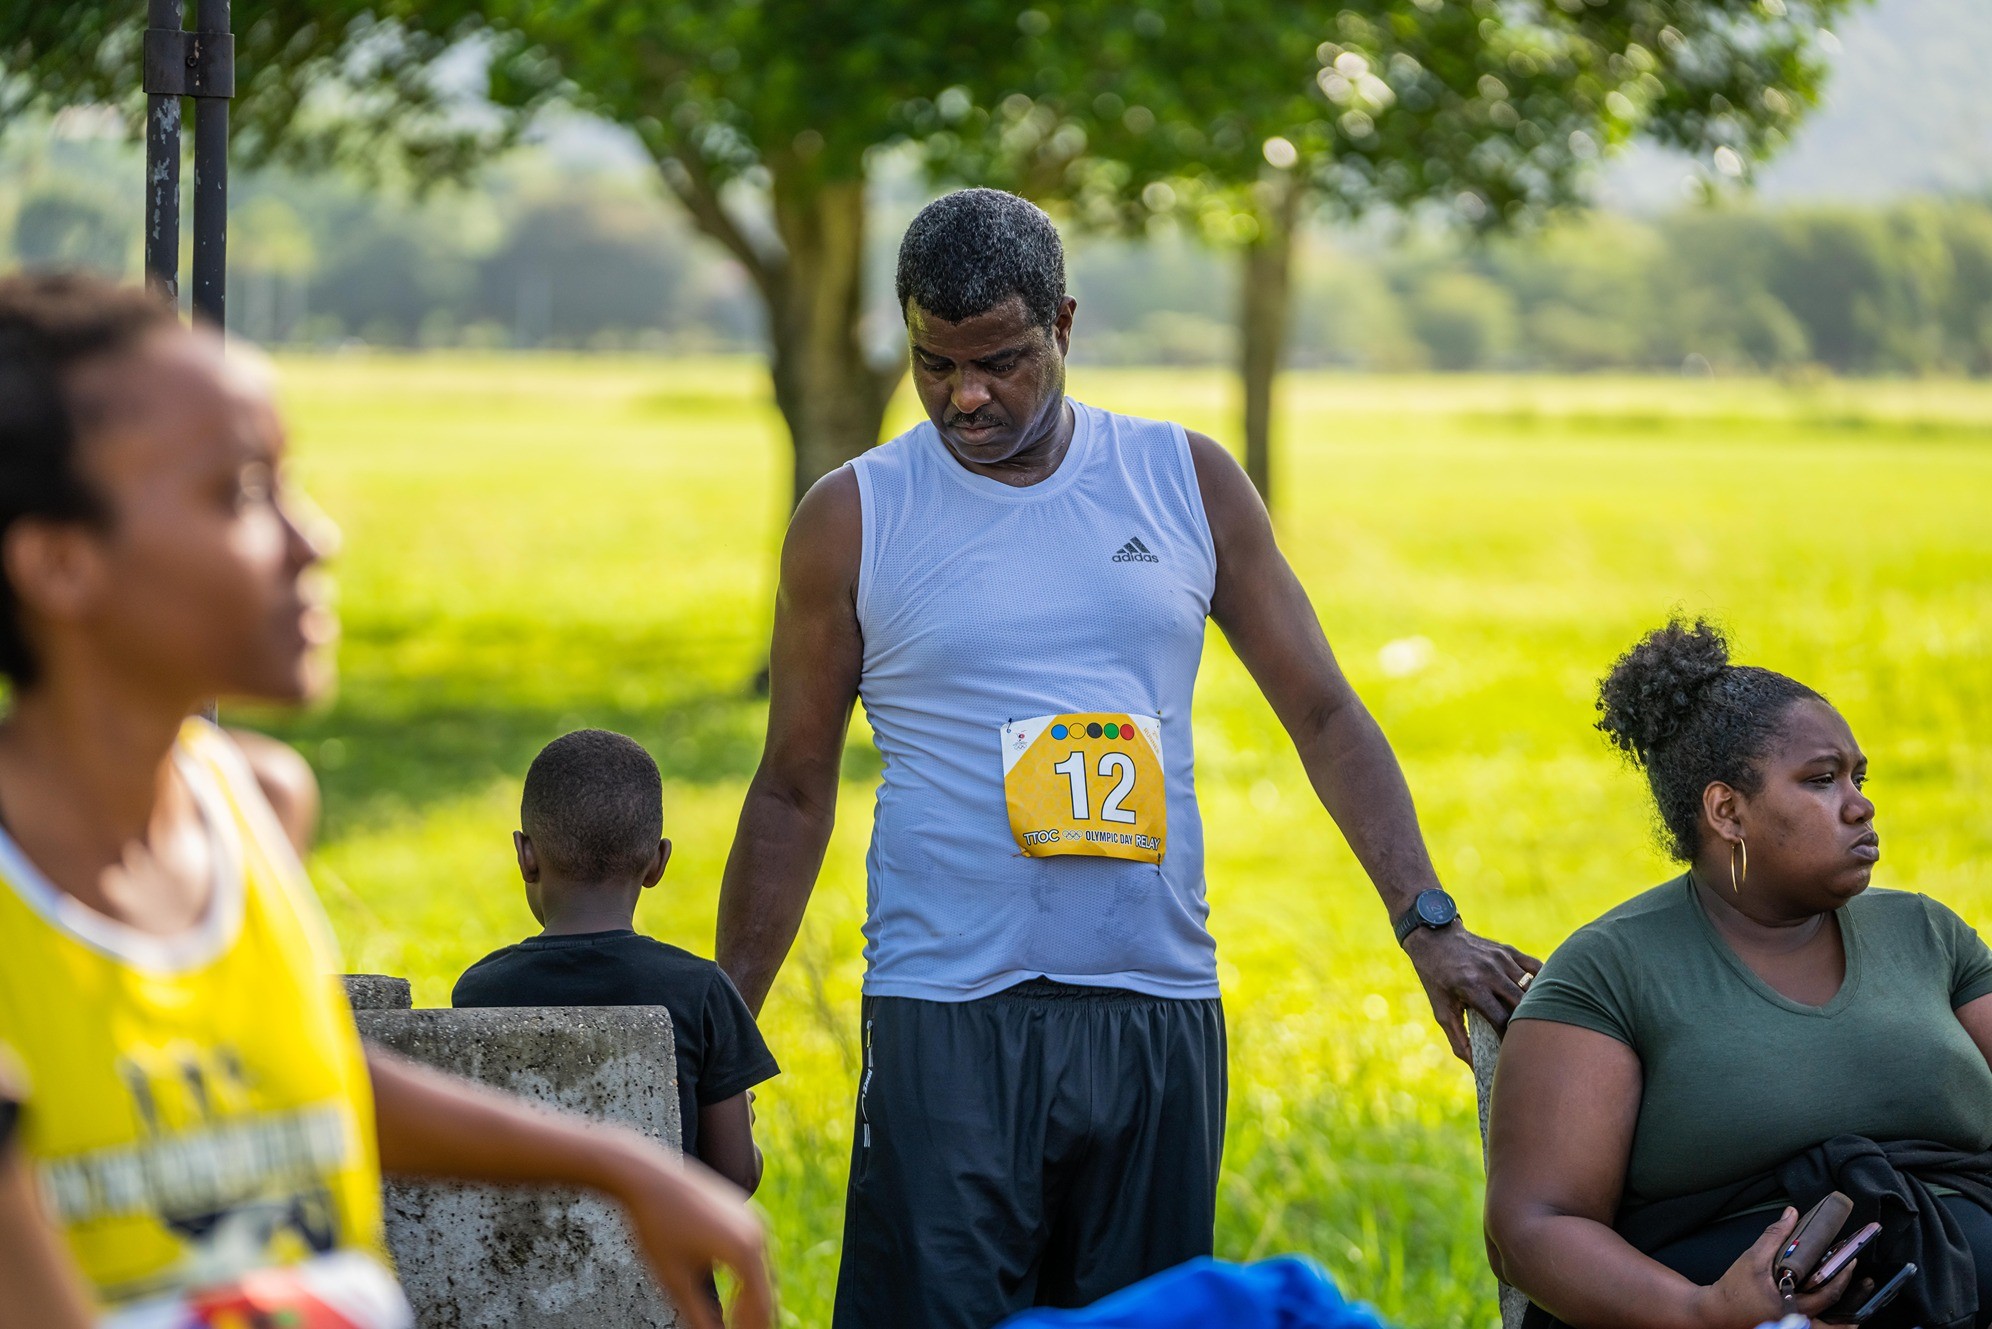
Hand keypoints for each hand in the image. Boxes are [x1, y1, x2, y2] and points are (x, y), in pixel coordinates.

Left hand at [605, 1144, 775, 1328]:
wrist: (647, 1176)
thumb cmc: (657, 1224)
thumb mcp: (674, 1279)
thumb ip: (698, 1315)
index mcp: (744, 1250)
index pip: (759, 1305)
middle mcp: (756, 1232)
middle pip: (766, 1290)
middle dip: (755, 1319)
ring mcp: (751, 1219)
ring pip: (763, 1273)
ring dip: (753, 1301)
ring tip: (740, 1325)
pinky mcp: (741, 1212)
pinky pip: (755, 1254)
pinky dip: (749, 1280)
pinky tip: (736, 1297)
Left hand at [1400, 921, 1539, 1061]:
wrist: (1434, 938)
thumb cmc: (1437, 978)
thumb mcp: (1441, 1010)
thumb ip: (1459, 1040)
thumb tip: (1475, 1067)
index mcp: (1472, 987)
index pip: (1502, 1020)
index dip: (1509, 1039)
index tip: (1511, 1051)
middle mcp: (1490, 972)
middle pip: (1522, 1005)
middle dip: (1526, 1026)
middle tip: (1528, 1041)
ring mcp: (1502, 959)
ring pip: (1533, 988)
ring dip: (1537, 1007)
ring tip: (1538, 1024)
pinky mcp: (1509, 951)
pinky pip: (1537, 969)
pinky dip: (1543, 984)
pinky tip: (1543, 999)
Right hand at [1689, 1207, 1856, 1328]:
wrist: (1715, 1312)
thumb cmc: (1733, 1288)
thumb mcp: (1753, 1258)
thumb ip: (1774, 1236)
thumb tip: (1791, 1215)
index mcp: (1792, 1305)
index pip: (1828, 1292)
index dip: (1843, 1275)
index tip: (1852, 1259)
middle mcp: (1797, 1321)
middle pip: (1835, 1319)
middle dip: (1852, 1300)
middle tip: (1864, 1283)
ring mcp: (1793, 1327)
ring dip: (1842, 1321)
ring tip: (1856, 1313)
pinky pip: (1814, 1328)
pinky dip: (1825, 1325)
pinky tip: (1831, 1319)